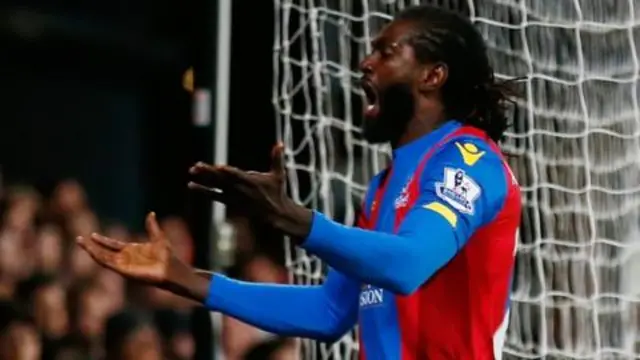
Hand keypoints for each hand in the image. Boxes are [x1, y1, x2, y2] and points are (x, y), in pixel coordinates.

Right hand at [76, 212, 177, 285]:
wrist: (171, 269)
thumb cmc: (167, 256)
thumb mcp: (158, 237)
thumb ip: (152, 226)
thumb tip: (151, 213)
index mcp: (131, 250)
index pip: (112, 245)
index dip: (102, 240)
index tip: (91, 235)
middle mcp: (125, 258)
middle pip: (104, 251)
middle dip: (91, 246)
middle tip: (79, 238)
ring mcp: (123, 265)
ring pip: (102, 257)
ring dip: (91, 251)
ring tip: (80, 242)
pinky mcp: (123, 271)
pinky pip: (108, 264)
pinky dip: (99, 257)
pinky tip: (91, 251)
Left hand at [188, 143, 311, 237]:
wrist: (274, 214)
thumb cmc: (277, 192)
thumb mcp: (278, 175)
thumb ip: (277, 159)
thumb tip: (281, 143)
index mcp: (251, 182)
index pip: (238, 176)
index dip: (229, 171)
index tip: (219, 167)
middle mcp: (240, 190)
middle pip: (222, 180)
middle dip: (209, 173)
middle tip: (196, 166)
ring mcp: (234, 197)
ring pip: (216, 187)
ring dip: (203, 181)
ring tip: (191, 174)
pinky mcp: (230, 202)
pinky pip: (214, 196)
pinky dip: (203, 191)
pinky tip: (192, 186)